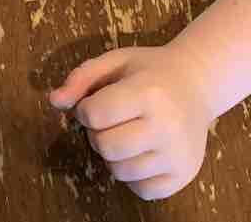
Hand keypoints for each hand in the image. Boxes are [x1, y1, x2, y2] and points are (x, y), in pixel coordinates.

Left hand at [50, 44, 213, 200]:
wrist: (197, 83)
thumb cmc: (150, 70)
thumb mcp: (116, 61)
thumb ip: (81, 77)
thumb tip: (54, 101)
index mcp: (148, 92)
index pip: (95, 115)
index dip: (86, 109)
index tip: (96, 102)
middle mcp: (166, 127)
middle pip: (105, 146)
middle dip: (98, 134)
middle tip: (111, 120)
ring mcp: (178, 155)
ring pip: (120, 172)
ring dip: (114, 155)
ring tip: (127, 134)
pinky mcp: (184, 176)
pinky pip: (142, 190)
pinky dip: (133, 175)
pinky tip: (141, 152)